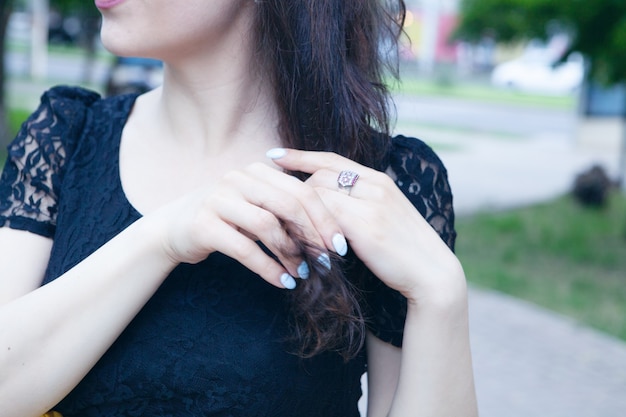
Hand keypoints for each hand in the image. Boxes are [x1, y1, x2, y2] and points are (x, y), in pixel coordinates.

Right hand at [147, 161, 345, 288]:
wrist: (172, 228)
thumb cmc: (224, 219)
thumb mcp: (254, 207)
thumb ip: (284, 211)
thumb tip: (326, 235)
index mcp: (256, 172)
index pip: (301, 190)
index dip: (325, 217)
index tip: (339, 245)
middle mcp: (238, 179)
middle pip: (288, 203)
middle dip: (312, 235)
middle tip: (326, 261)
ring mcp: (218, 200)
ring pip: (267, 225)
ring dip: (290, 254)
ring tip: (301, 274)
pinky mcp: (204, 225)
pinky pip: (244, 249)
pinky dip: (268, 268)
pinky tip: (281, 282)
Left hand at [267, 148, 465, 302]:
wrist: (432, 273)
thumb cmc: (404, 250)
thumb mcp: (384, 216)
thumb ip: (359, 204)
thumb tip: (324, 204)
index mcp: (378, 180)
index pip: (332, 159)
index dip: (300, 156)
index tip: (274, 155)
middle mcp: (374, 186)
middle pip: (319, 176)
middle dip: (291, 187)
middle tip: (268, 200)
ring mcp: (371, 205)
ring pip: (318, 195)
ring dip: (294, 211)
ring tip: (276, 223)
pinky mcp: (367, 227)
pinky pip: (324, 219)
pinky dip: (305, 228)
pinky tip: (293, 238)